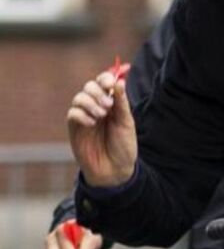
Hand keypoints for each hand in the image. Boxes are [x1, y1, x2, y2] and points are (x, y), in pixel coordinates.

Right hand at [67, 69, 137, 186]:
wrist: (114, 170)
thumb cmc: (123, 146)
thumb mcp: (126, 123)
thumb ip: (121, 103)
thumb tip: (119, 81)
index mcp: (112, 103)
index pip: (104, 82)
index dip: (105, 78)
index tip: (110, 83)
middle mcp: (96, 107)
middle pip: (89, 86)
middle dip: (97, 92)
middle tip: (108, 106)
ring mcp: (84, 116)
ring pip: (79, 97)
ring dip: (90, 103)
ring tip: (101, 115)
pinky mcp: (75, 128)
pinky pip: (72, 113)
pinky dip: (82, 115)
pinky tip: (92, 124)